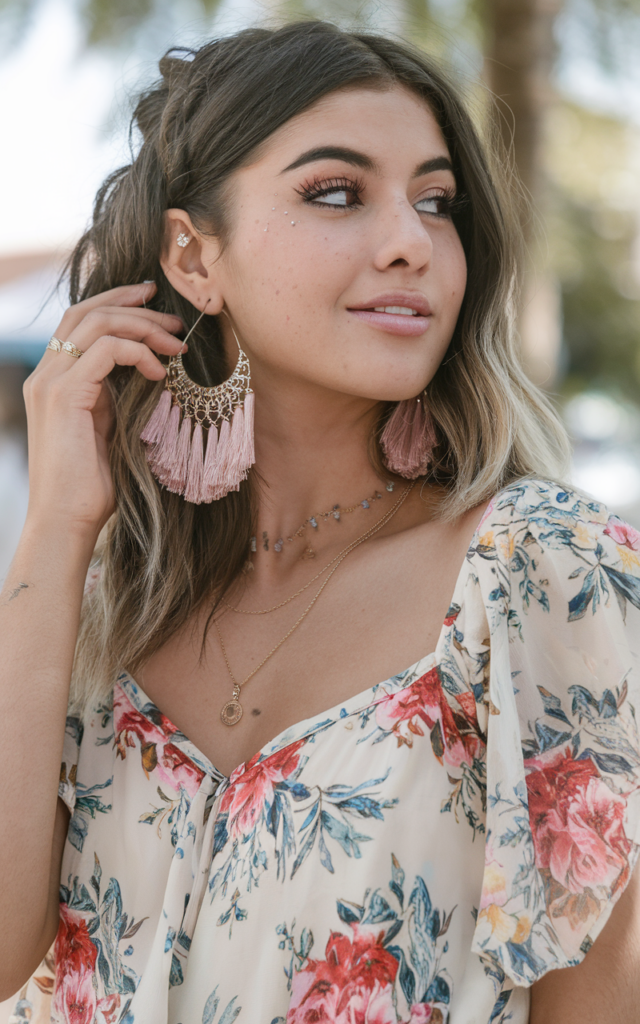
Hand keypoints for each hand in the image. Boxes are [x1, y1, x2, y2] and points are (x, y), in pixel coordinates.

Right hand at [23, 283, 183, 540]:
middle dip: (134, 305)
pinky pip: (105, 351)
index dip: (117, 304)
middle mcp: (45, 375)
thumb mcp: (108, 430)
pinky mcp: (63, 396)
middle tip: (175, 319)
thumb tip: (147, 372)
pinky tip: (160, 373)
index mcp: (54, 381)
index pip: (80, 321)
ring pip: (96, 323)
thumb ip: (115, 398)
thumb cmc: (92, 488)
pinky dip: (138, 353)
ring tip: (177, 344)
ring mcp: (50, 383)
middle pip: (86, 311)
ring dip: (143, 327)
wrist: (67, 521)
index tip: (155, 305)